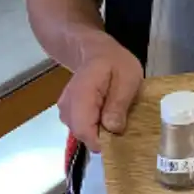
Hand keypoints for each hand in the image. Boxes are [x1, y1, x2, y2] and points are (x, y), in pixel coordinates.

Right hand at [58, 36, 143, 152]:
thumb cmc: (116, 63)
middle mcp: (67, 105)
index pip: (84, 129)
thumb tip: (113, 129)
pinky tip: (106, 115)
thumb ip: (119, 103)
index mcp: (82, 93)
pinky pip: (82, 129)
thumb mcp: (128, 78)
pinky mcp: (68, 114)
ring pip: (82, 134)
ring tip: (116, 115)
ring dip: (101, 132)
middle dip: (104, 136)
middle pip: (83, 135)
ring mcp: (65, 111)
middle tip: (122, 122)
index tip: (120, 136)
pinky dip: (96, 127)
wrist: (96, 53)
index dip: (103, 140)